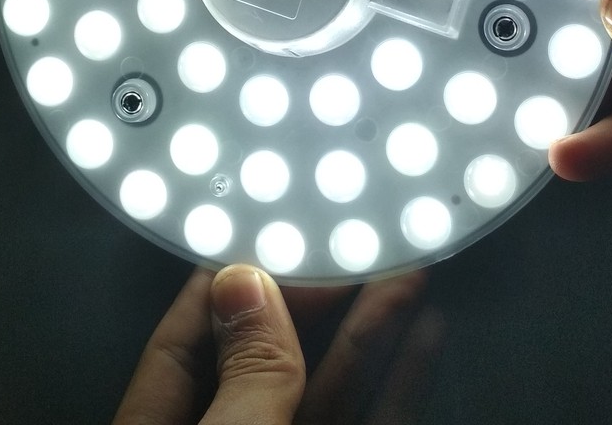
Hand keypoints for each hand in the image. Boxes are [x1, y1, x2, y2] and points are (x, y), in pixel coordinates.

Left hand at [112, 264, 441, 424]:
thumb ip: (243, 378)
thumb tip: (242, 279)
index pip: (186, 339)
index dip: (227, 278)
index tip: (271, 224)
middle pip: (270, 355)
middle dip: (318, 294)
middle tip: (358, 234)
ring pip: (330, 387)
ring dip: (372, 328)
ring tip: (407, 267)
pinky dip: (401, 382)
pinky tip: (426, 334)